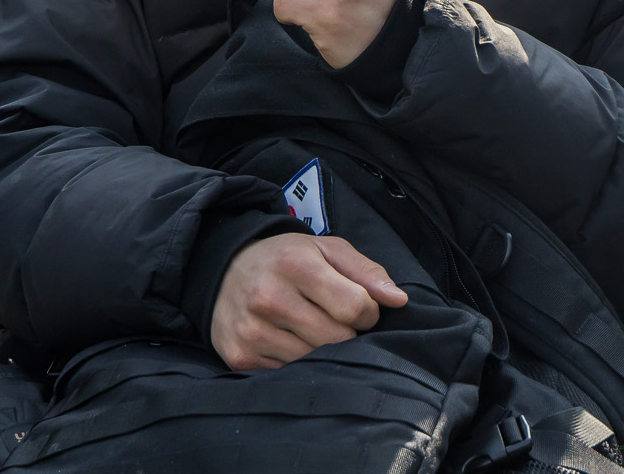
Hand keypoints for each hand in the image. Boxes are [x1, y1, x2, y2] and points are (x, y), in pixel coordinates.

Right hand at [210, 233, 407, 370]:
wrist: (224, 271)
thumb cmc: (287, 259)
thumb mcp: (328, 250)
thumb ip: (367, 273)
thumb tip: (399, 301)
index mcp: (296, 265)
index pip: (354, 306)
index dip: (368, 312)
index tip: (361, 308)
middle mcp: (269, 297)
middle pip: (336, 339)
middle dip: (348, 333)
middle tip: (336, 319)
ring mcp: (252, 330)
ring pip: (314, 360)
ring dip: (323, 350)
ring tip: (312, 327)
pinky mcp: (240, 356)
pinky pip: (288, 373)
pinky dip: (298, 361)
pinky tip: (290, 339)